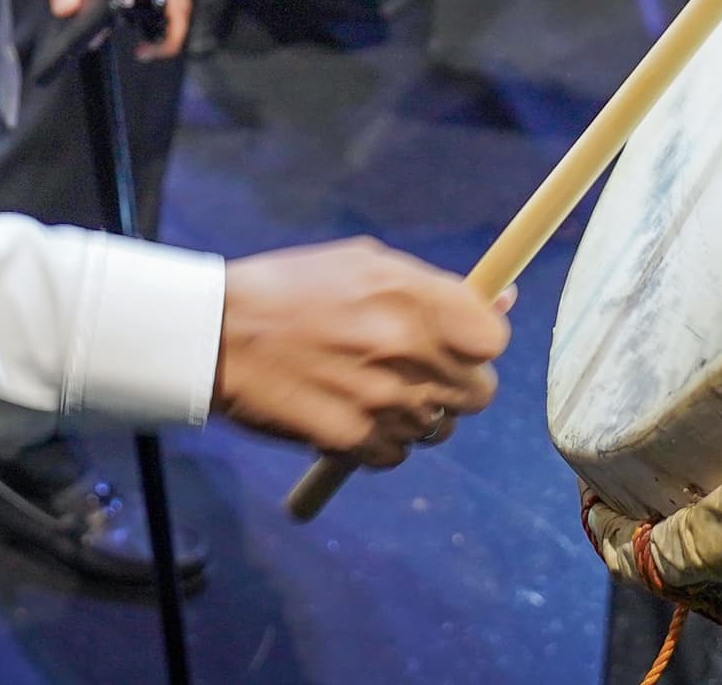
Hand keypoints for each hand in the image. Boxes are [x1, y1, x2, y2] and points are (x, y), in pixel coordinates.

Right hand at [213, 237, 509, 464]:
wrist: (218, 335)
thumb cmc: (293, 289)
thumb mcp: (365, 265)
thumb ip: (436, 288)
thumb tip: (503, 301)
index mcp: (414, 299)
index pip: (493, 341)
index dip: (478, 343)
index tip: (456, 342)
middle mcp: (408, 352)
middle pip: (478, 393)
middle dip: (454, 384)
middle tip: (415, 369)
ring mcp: (383, 403)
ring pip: (438, 429)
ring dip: (416, 415)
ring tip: (371, 388)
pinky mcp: (354, 443)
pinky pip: (396, 455)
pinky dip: (379, 441)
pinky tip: (348, 411)